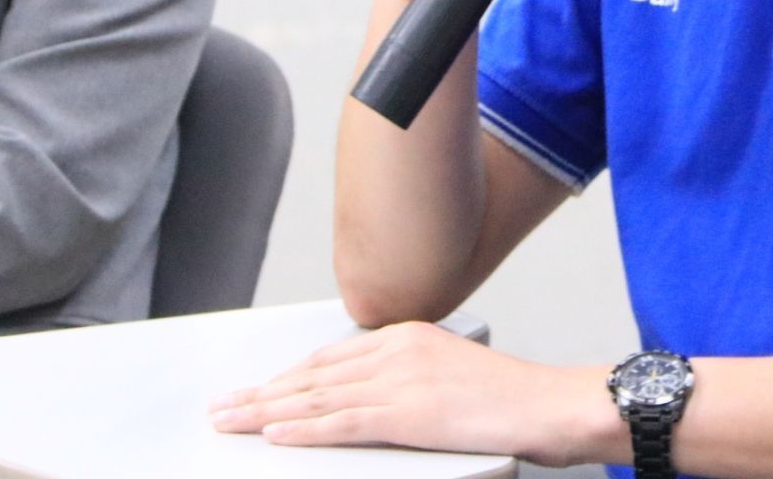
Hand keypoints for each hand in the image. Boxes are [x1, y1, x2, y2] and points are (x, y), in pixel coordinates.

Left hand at [207, 321, 612, 465]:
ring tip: (232, 421)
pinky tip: (275, 435)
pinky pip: (342, 423)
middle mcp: (398, 350)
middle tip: (224, 406)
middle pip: (314, 375)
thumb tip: (371, 402)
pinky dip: (303, 430)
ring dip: (267, 412)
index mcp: (408, 337)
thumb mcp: (453, 374)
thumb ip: (411, 379)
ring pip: (317, 398)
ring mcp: (401, 380)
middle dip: (263, 392)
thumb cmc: (511, 399)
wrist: (548, 405)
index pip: (331, 359)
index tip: (257, 389)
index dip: (288, 377)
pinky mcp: (408, 412)